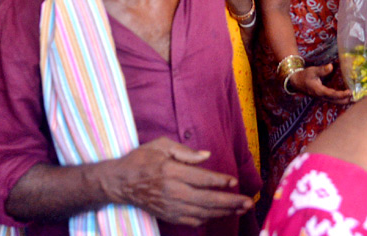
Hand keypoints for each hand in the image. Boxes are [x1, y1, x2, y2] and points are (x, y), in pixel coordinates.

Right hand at [106, 137, 252, 226]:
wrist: (120, 183)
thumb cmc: (141, 160)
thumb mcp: (161, 145)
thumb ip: (185, 151)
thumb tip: (207, 156)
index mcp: (171, 171)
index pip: (202, 179)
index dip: (220, 182)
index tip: (234, 181)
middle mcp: (173, 191)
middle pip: (207, 200)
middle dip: (230, 202)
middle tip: (247, 202)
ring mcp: (171, 206)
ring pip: (203, 212)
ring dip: (223, 212)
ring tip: (240, 209)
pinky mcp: (168, 215)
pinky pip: (192, 220)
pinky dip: (208, 218)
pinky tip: (219, 214)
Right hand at [289, 63, 351, 104]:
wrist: (297, 82)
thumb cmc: (305, 75)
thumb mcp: (312, 71)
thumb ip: (322, 70)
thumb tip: (331, 66)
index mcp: (319, 91)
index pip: (332, 94)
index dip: (341, 94)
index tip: (350, 92)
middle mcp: (322, 96)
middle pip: (336, 101)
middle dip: (346, 100)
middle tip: (357, 98)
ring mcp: (323, 98)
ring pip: (336, 102)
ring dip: (345, 101)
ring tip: (355, 99)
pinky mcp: (324, 97)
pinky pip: (334, 100)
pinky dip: (341, 99)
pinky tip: (347, 97)